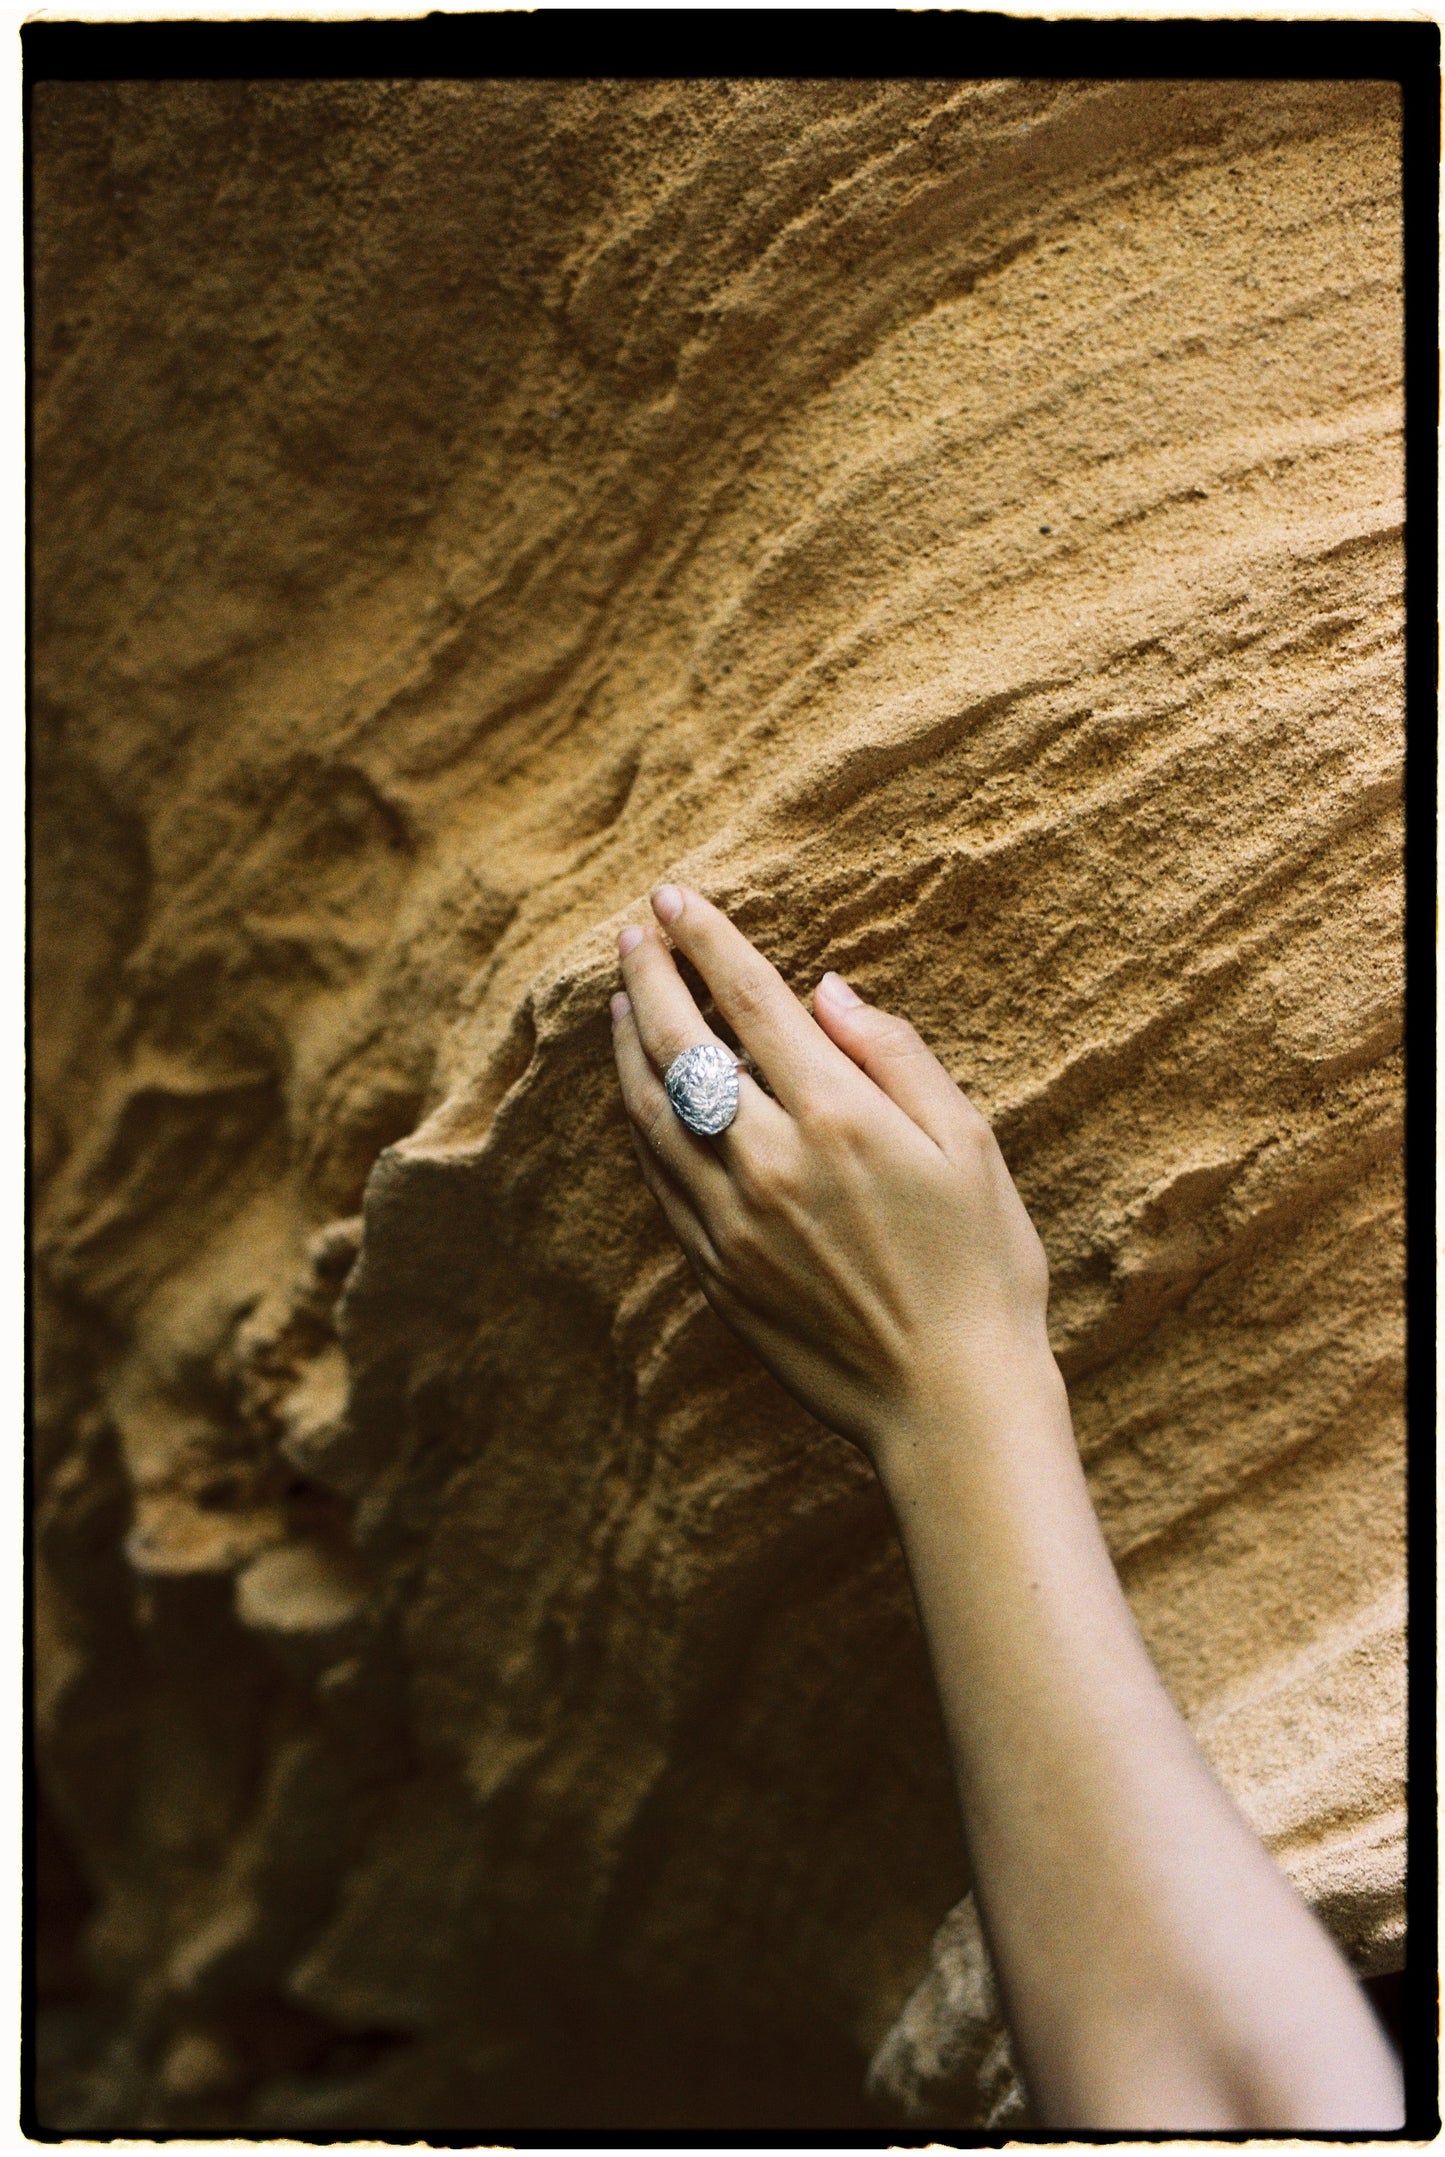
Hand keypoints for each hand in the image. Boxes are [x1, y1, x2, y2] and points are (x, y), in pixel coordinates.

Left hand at [610, 883, 1057, 1467]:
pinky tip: (639, 1098)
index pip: (752, 1002)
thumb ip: (895, 1056)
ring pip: (652, 1113)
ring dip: (630, 1048)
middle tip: (635, 934)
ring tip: (622, 1002)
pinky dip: (640, 1124)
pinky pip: (658, 1180)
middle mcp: (770, 1160)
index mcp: (839, 1116)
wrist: (949, 1401)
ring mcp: (732, 1220)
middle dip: (652, 978)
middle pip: (682, 1046)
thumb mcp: (969, 1144)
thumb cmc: (982, 1269)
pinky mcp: (715, 1270)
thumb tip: (827, 991)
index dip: (708, 942)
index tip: (675, 900)